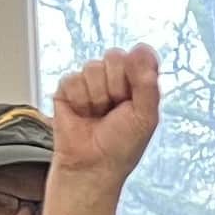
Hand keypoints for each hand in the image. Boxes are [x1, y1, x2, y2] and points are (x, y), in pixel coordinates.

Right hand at [48, 46, 160, 185]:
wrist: (92, 165)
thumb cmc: (121, 146)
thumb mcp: (146, 116)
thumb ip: (147, 83)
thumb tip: (142, 49)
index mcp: (137, 82)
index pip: (138, 56)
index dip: (135, 75)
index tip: (133, 98)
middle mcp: (114, 78)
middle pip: (114, 56)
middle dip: (116, 86)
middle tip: (114, 109)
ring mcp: (90, 82)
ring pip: (92, 67)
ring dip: (97, 97)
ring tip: (97, 115)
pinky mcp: (67, 89)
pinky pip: (72, 79)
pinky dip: (79, 100)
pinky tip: (82, 114)